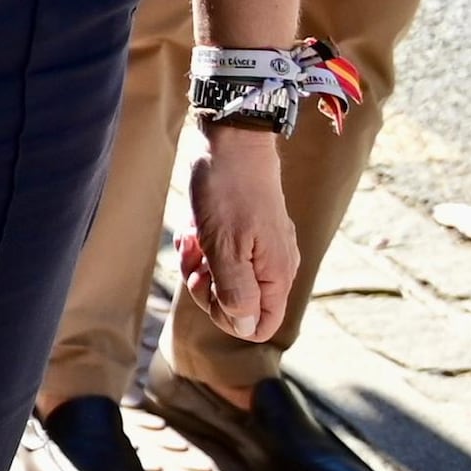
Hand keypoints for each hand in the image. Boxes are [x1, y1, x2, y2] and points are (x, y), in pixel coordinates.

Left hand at [178, 130, 299, 343]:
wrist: (231, 141)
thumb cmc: (228, 193)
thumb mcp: (225, 248)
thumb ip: (236, 292)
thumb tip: (244, 328)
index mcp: (277, 275)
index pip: (259, 326)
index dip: (226, 318)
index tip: (208, 287)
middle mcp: (274, 266)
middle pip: (236, 305)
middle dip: (206, 288)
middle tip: (195, 260)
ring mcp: (261, 249)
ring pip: (223, 280)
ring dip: (199, 265)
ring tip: (193, 238)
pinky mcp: (245, 233)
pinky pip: (219, 256)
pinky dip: (201, 246)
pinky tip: (192, 229)